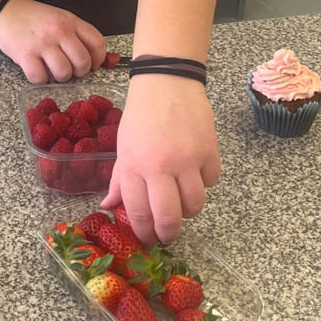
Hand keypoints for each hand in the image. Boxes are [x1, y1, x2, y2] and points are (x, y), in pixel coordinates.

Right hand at [0, 0, 105, 82]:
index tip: (94, 65)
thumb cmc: (33, 17)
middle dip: (80, 72)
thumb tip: (92, 57)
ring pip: (64, 73)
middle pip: (82, 62)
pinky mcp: (25, 55)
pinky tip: (38, 71)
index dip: (99, 59)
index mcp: (70, 21)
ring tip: (53, 71)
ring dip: (60, 77)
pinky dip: (41, 79)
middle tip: (72, 70)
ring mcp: (42, 44)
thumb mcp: (59, 17)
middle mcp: (59, 31)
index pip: (97, 42)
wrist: (3, 11)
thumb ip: (76, 33)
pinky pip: (41, 78)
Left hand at [100, 74, 220, 244]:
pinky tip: (195, 173)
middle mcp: (161, 166)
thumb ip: (119, 180)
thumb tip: (109, 206)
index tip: (147, 239)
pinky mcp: (210, 150)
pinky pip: (211, 182)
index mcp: (134, 165)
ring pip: (195, 205)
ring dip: (188, 210)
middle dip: (169, 233)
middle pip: (170, 218)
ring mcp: (188, 159)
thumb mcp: (123, 147)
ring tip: (181, 201)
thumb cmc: (141, 115)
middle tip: (168, 234)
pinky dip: (204, 184)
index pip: (139, 212)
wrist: (167, 82)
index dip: (144, 232)